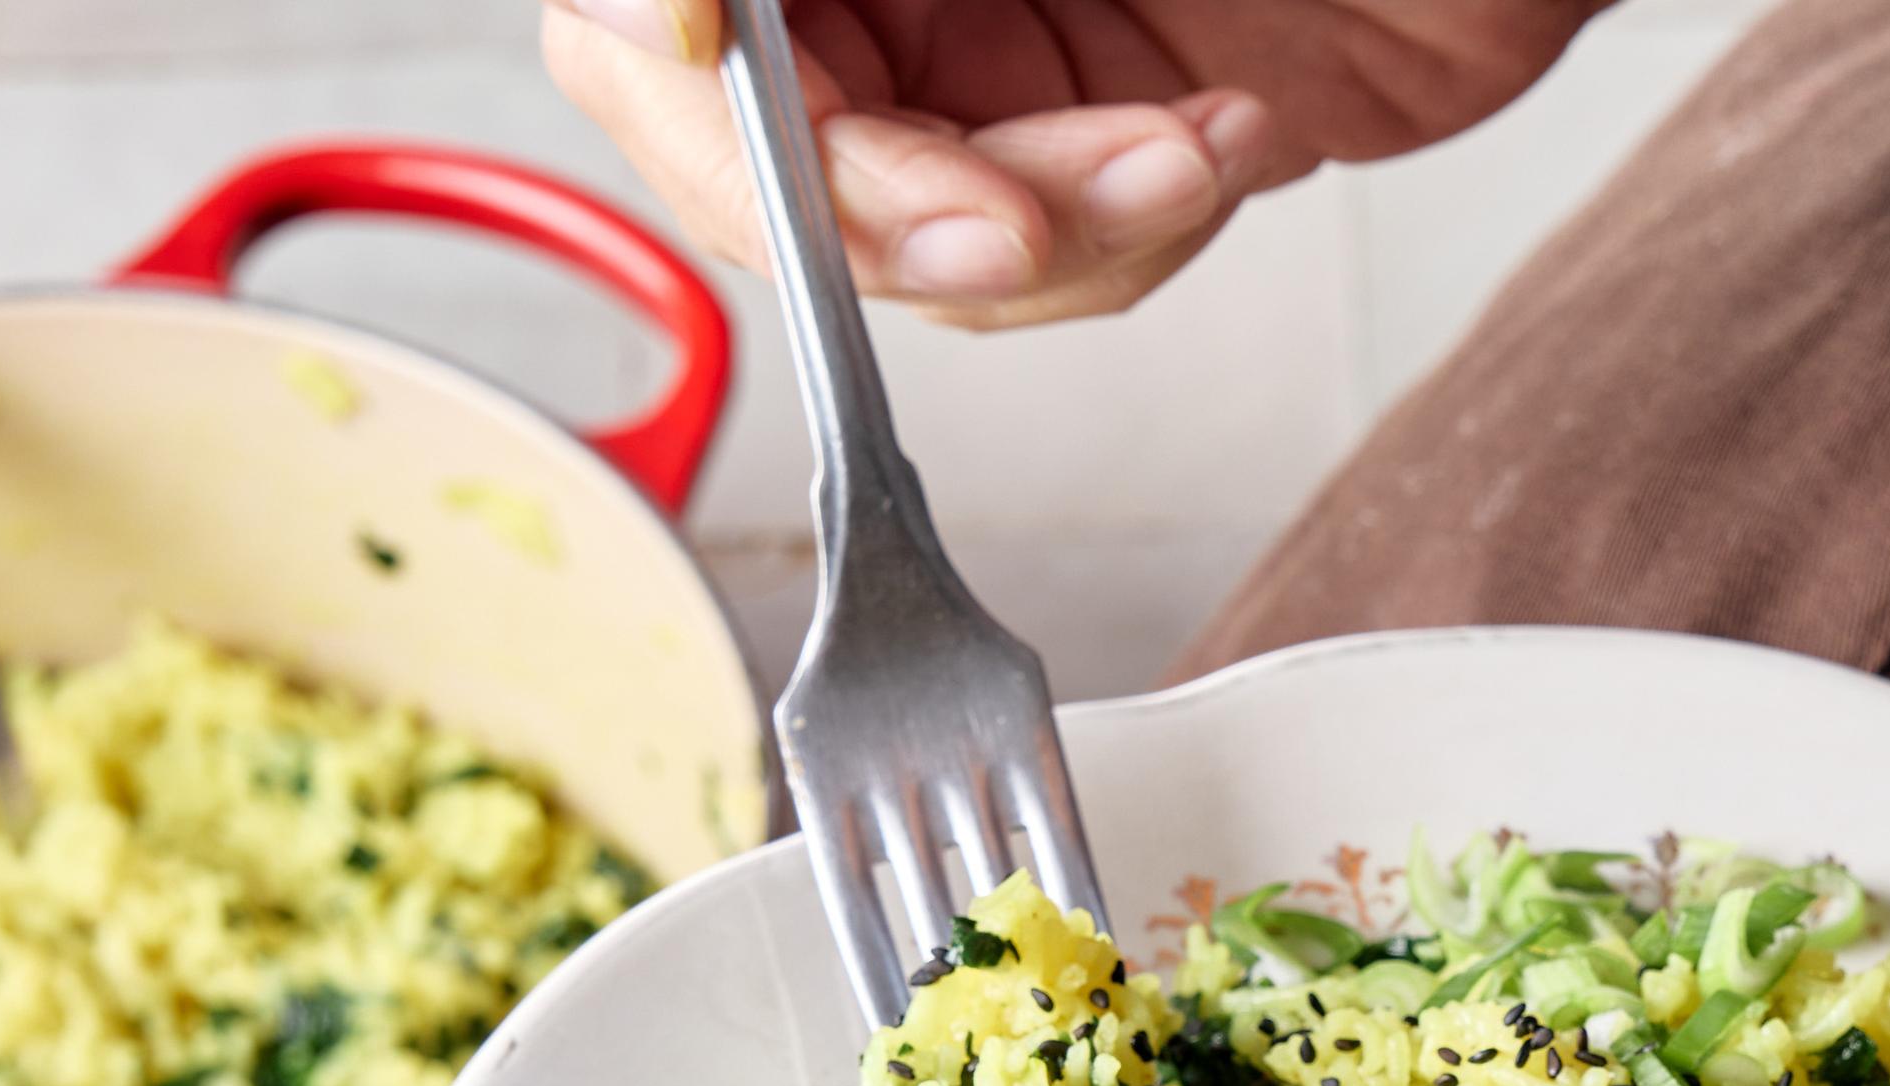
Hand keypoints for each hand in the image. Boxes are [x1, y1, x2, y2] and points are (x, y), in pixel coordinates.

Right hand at [541, 0, 1607, 327]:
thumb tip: (661, 16)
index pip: (654, 14)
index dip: (675, 63)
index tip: (733, 80)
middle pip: (762, 142)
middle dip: (895, 205)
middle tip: (1013, 224)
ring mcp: (983, 39)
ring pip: (910, 231)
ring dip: (1054, 230)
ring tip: (1197, 145)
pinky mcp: (1097, 128)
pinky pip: (1051, 258)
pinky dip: (1138, 234)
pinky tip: (1235, 138)